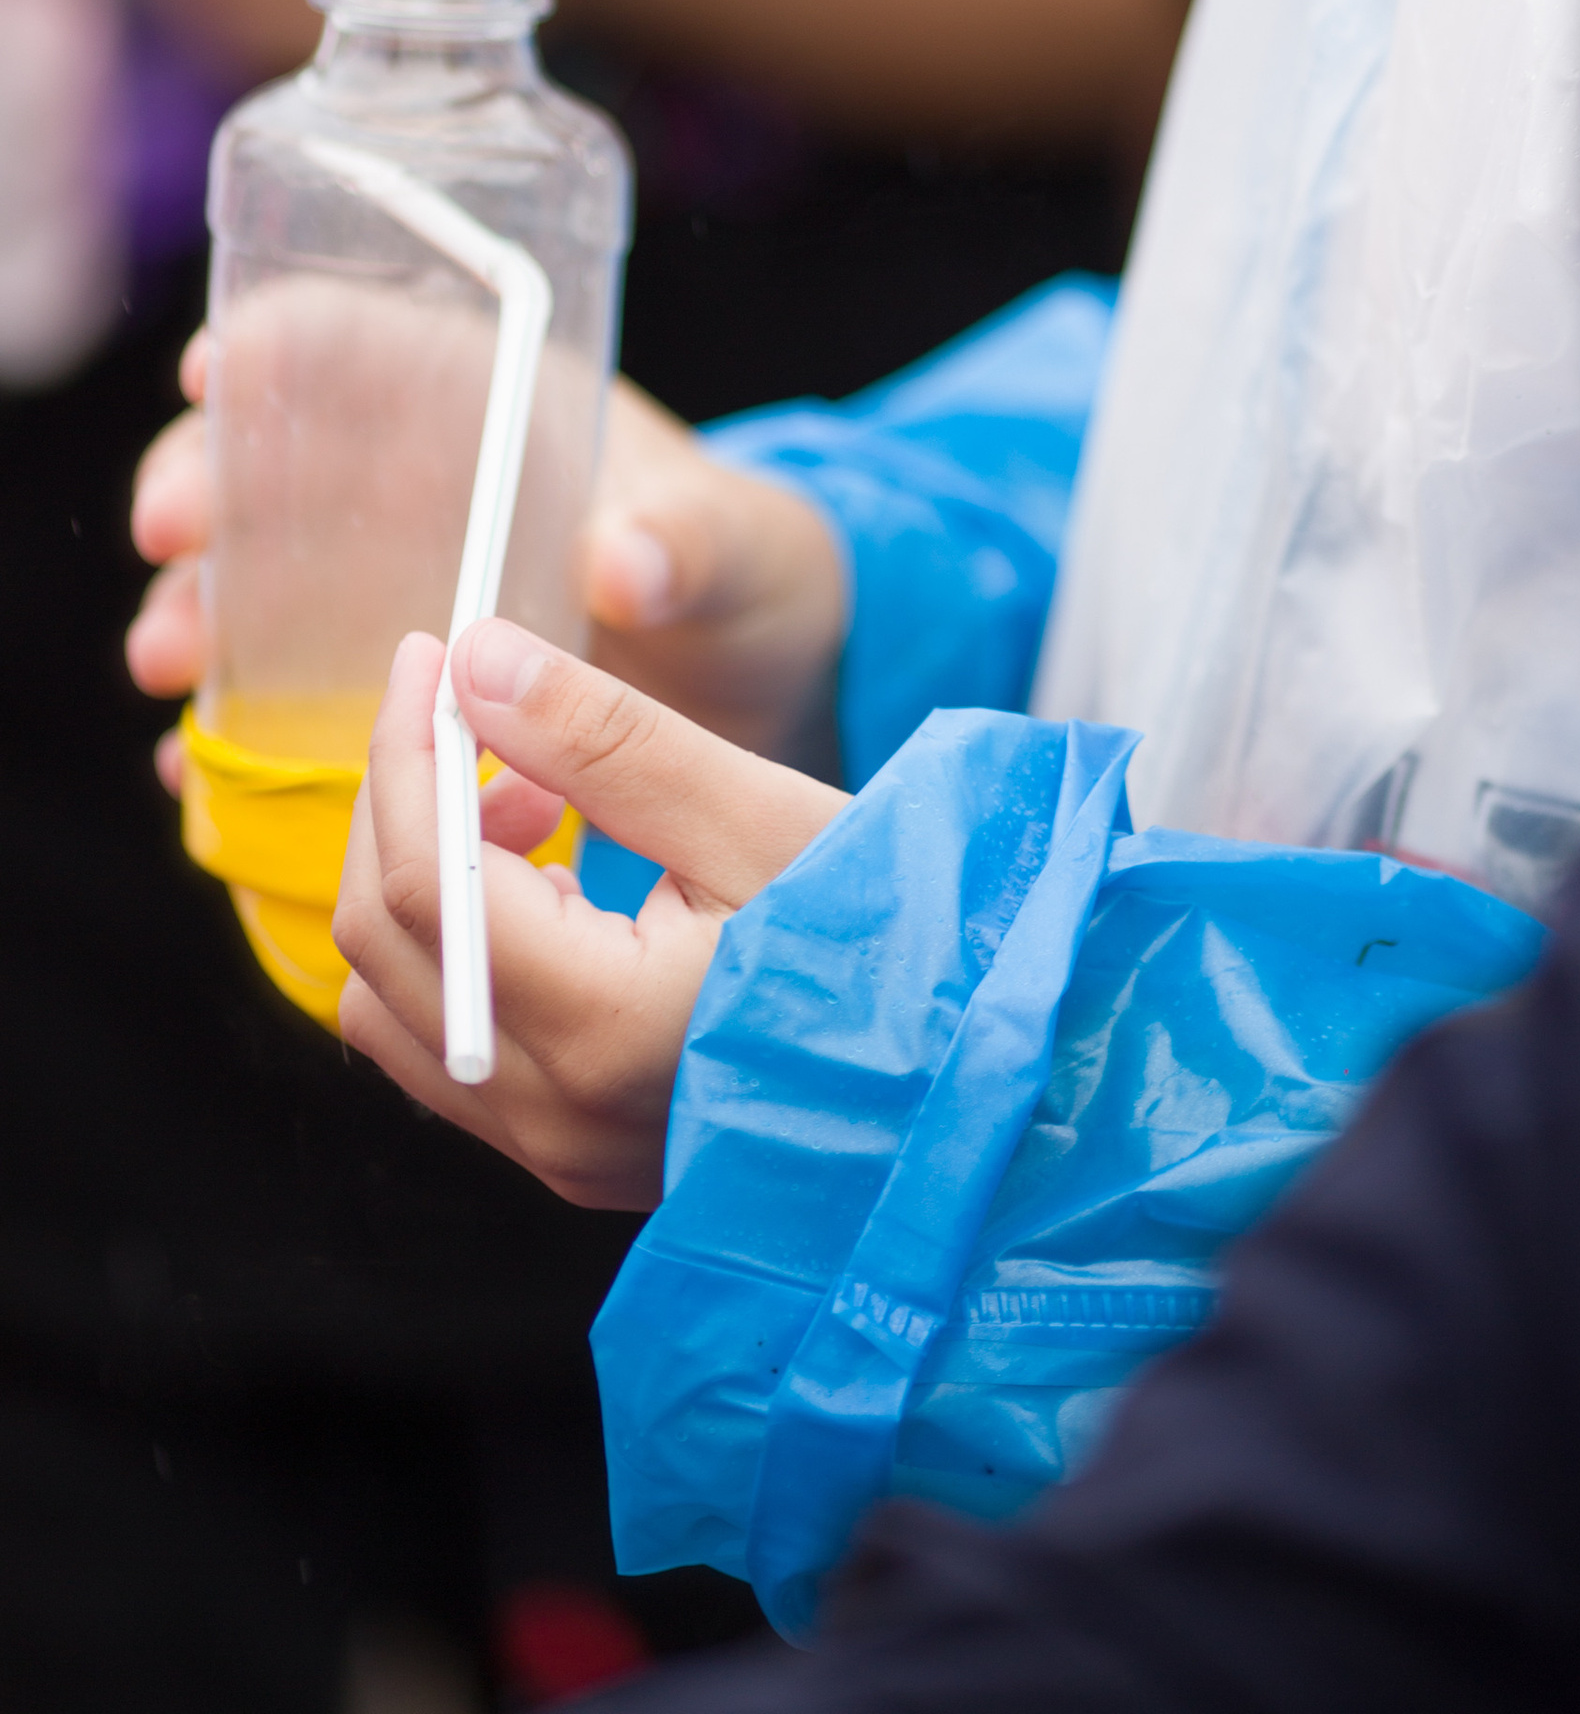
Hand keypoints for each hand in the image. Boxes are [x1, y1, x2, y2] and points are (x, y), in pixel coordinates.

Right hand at [131, 335, 848, 773]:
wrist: (756, 682)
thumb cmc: (748, 572)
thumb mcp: (737, 546)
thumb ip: (690, 541)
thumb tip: (628, 559)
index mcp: (494, 408)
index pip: (361, 342)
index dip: (279, 343)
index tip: (216, 370)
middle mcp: (417, 489)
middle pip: (270, 461)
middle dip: (200, 483)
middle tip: (169, 536)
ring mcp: (385, 590)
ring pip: (252, 582)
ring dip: (196, 611)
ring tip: (170, 662)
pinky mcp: (379, 688)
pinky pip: (279, 697)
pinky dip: (231, 725)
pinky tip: (192, 762)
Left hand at [333, 622, 844, 1205]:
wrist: (961, 1066)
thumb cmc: (889, 931)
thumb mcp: (757, 814)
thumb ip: (607, 740)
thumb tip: (476, 664)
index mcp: (599, 1030)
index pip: (428, 879)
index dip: (410, 750)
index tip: (432, 656)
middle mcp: (552, 1115)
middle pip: (384, 941)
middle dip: (407, 801)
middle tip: (479, 707)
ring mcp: (555, 1151)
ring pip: (393, 1003)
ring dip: (426, 877)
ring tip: (534, 799)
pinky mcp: (569, 1156)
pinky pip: (445, 1044)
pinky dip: (458, 943)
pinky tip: (550, 881)